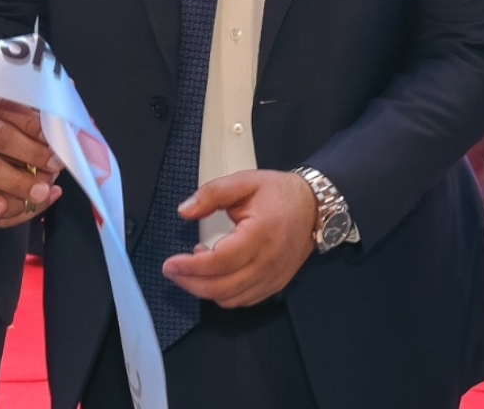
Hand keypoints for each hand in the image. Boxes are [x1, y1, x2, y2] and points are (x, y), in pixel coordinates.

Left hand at [160, 170, 318, 307]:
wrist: (314, 206)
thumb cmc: (281, 194)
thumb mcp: (244, 182)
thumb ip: (212, 193)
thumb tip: (185, 210)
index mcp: (260, 235)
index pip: (219, 262)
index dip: (190, 267)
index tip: (170, 264)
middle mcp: (267, 262)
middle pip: (221, 288)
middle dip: (190, 283)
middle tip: (172, 270)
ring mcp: (272, 277)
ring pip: (230, 299)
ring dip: (205, 289)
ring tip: (194, 267)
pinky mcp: (274, 284)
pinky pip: (243, 301)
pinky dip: (224, 294)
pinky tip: (215, 274)